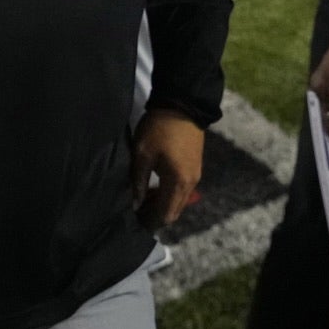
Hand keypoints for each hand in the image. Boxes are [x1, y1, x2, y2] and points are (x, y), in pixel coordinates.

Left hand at [130, 109, 204, 228]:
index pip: (165, 215)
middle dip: (155, 216)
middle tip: (135, 213)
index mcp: (178, 183)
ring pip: (178, 201)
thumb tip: (134, 204)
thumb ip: (138, 182)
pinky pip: (182, 191)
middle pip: (174, 211)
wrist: (183, 104)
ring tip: (141, 201)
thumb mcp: (143, 154)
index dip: (150, 222)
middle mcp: (190, 184)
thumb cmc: (159, 129)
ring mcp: (195, 176)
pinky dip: (168, 195)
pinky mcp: (195, 167)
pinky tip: (153, 188)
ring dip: (162, 205)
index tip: (133, 223)